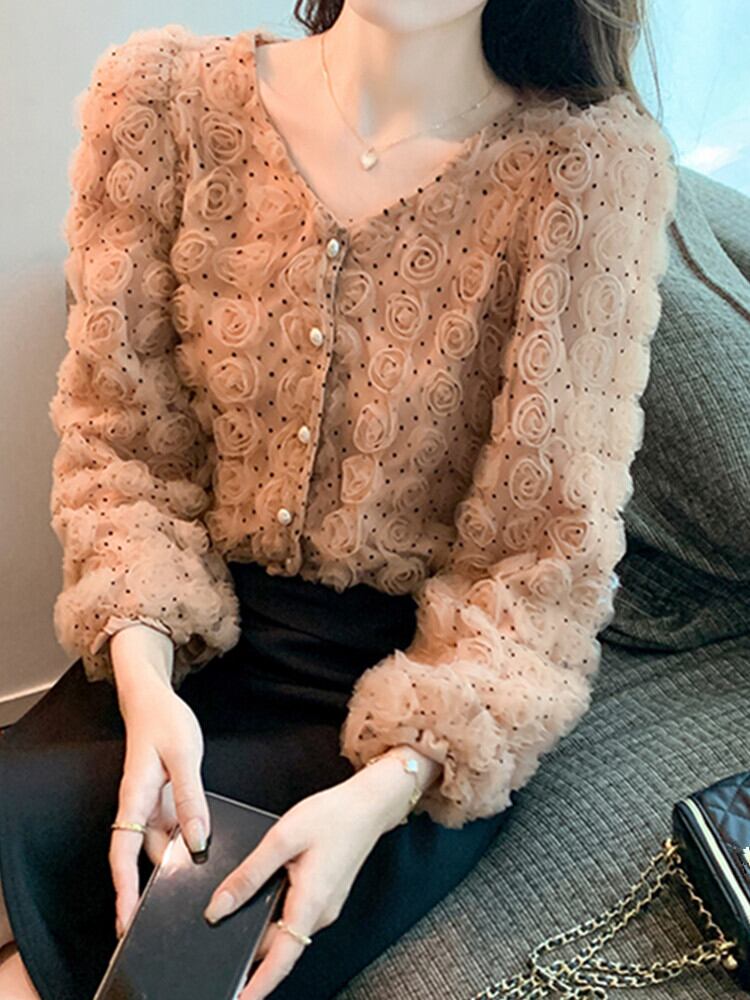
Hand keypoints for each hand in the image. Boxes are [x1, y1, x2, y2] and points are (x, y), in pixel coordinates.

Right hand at [108, 627, 210, 938]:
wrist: (154, 700)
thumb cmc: (164, 723)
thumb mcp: (184, 756)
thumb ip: (191, 798)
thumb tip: (196, 840)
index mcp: (135, 800)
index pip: (122, 854)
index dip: (124, 888)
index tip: (126, 919)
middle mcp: (140, 810)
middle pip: (147, 858)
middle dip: (159, 886)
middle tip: (181, 913)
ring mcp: (154, 807)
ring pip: (165, 846)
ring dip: (180, 864)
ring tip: (204, 887)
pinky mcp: (167, 802)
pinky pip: (177, 831)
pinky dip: (189, 843)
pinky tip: (207, 852)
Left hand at [203, 766, 410, 999]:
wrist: (369, 804)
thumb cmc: (332, 816)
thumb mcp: (282, 838)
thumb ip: (248, 874)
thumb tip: (218, 907)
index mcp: (310, 903)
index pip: (281, 960)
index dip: (257, 986)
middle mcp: (320, 913)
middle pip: (278, 947)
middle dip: (250, 954)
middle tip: (219, 953)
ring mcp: (324, 906)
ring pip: (285, 931)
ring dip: (261, 932)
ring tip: (233, 920)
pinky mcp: (325, 896)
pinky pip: (294, 916)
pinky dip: (273, 917)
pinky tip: (258, 898)